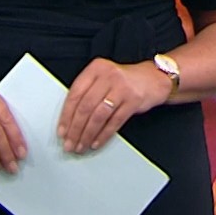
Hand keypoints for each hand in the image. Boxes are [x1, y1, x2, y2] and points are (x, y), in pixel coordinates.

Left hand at [58, 58, 172, 154]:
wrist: (153, 78)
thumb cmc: (124, 81)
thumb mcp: (103, 78)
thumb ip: (87, 92)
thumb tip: (69, 121)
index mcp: (96, 69)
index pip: (75, 94)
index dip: (66, 115)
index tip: (62, 131)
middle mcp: (108, 76)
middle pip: (85, 107)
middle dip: (75, 129)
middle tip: (69, 143)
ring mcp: (122, 88)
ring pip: (98, 116)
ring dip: (87, 134)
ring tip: (81, 145)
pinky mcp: (133, 100)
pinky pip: (114, 122)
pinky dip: (103, 135)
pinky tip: (96, 142)